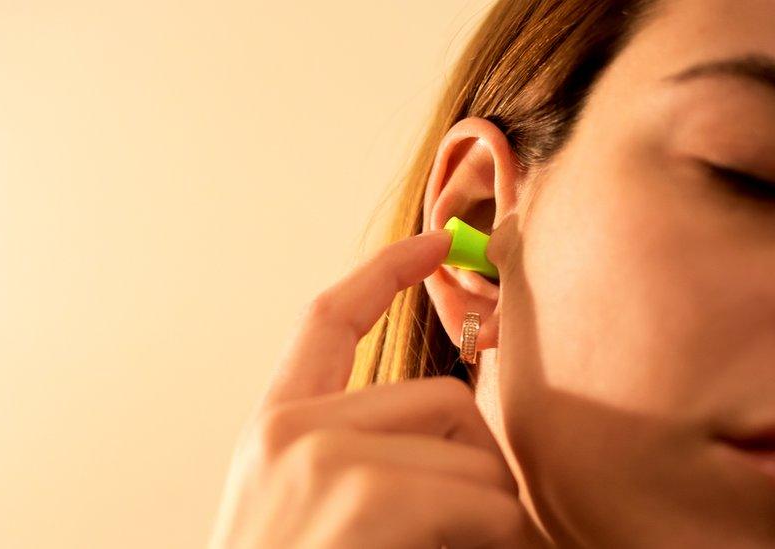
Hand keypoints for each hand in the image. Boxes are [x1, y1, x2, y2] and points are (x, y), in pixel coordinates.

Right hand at [209, 229, 539, 547]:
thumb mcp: (300, 507)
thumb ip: (356, 449)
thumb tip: (458, 422)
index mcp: (275, 427)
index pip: (328, 319)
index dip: (384, 272)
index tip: (432, 241)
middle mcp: (293, 429)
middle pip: (441, 396)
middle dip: (478, 459)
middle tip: (478, 521)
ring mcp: (322, 458)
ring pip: (472, 449)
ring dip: (494, 510)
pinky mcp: (360, 497)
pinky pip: (481, 499)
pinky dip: (499, 538)